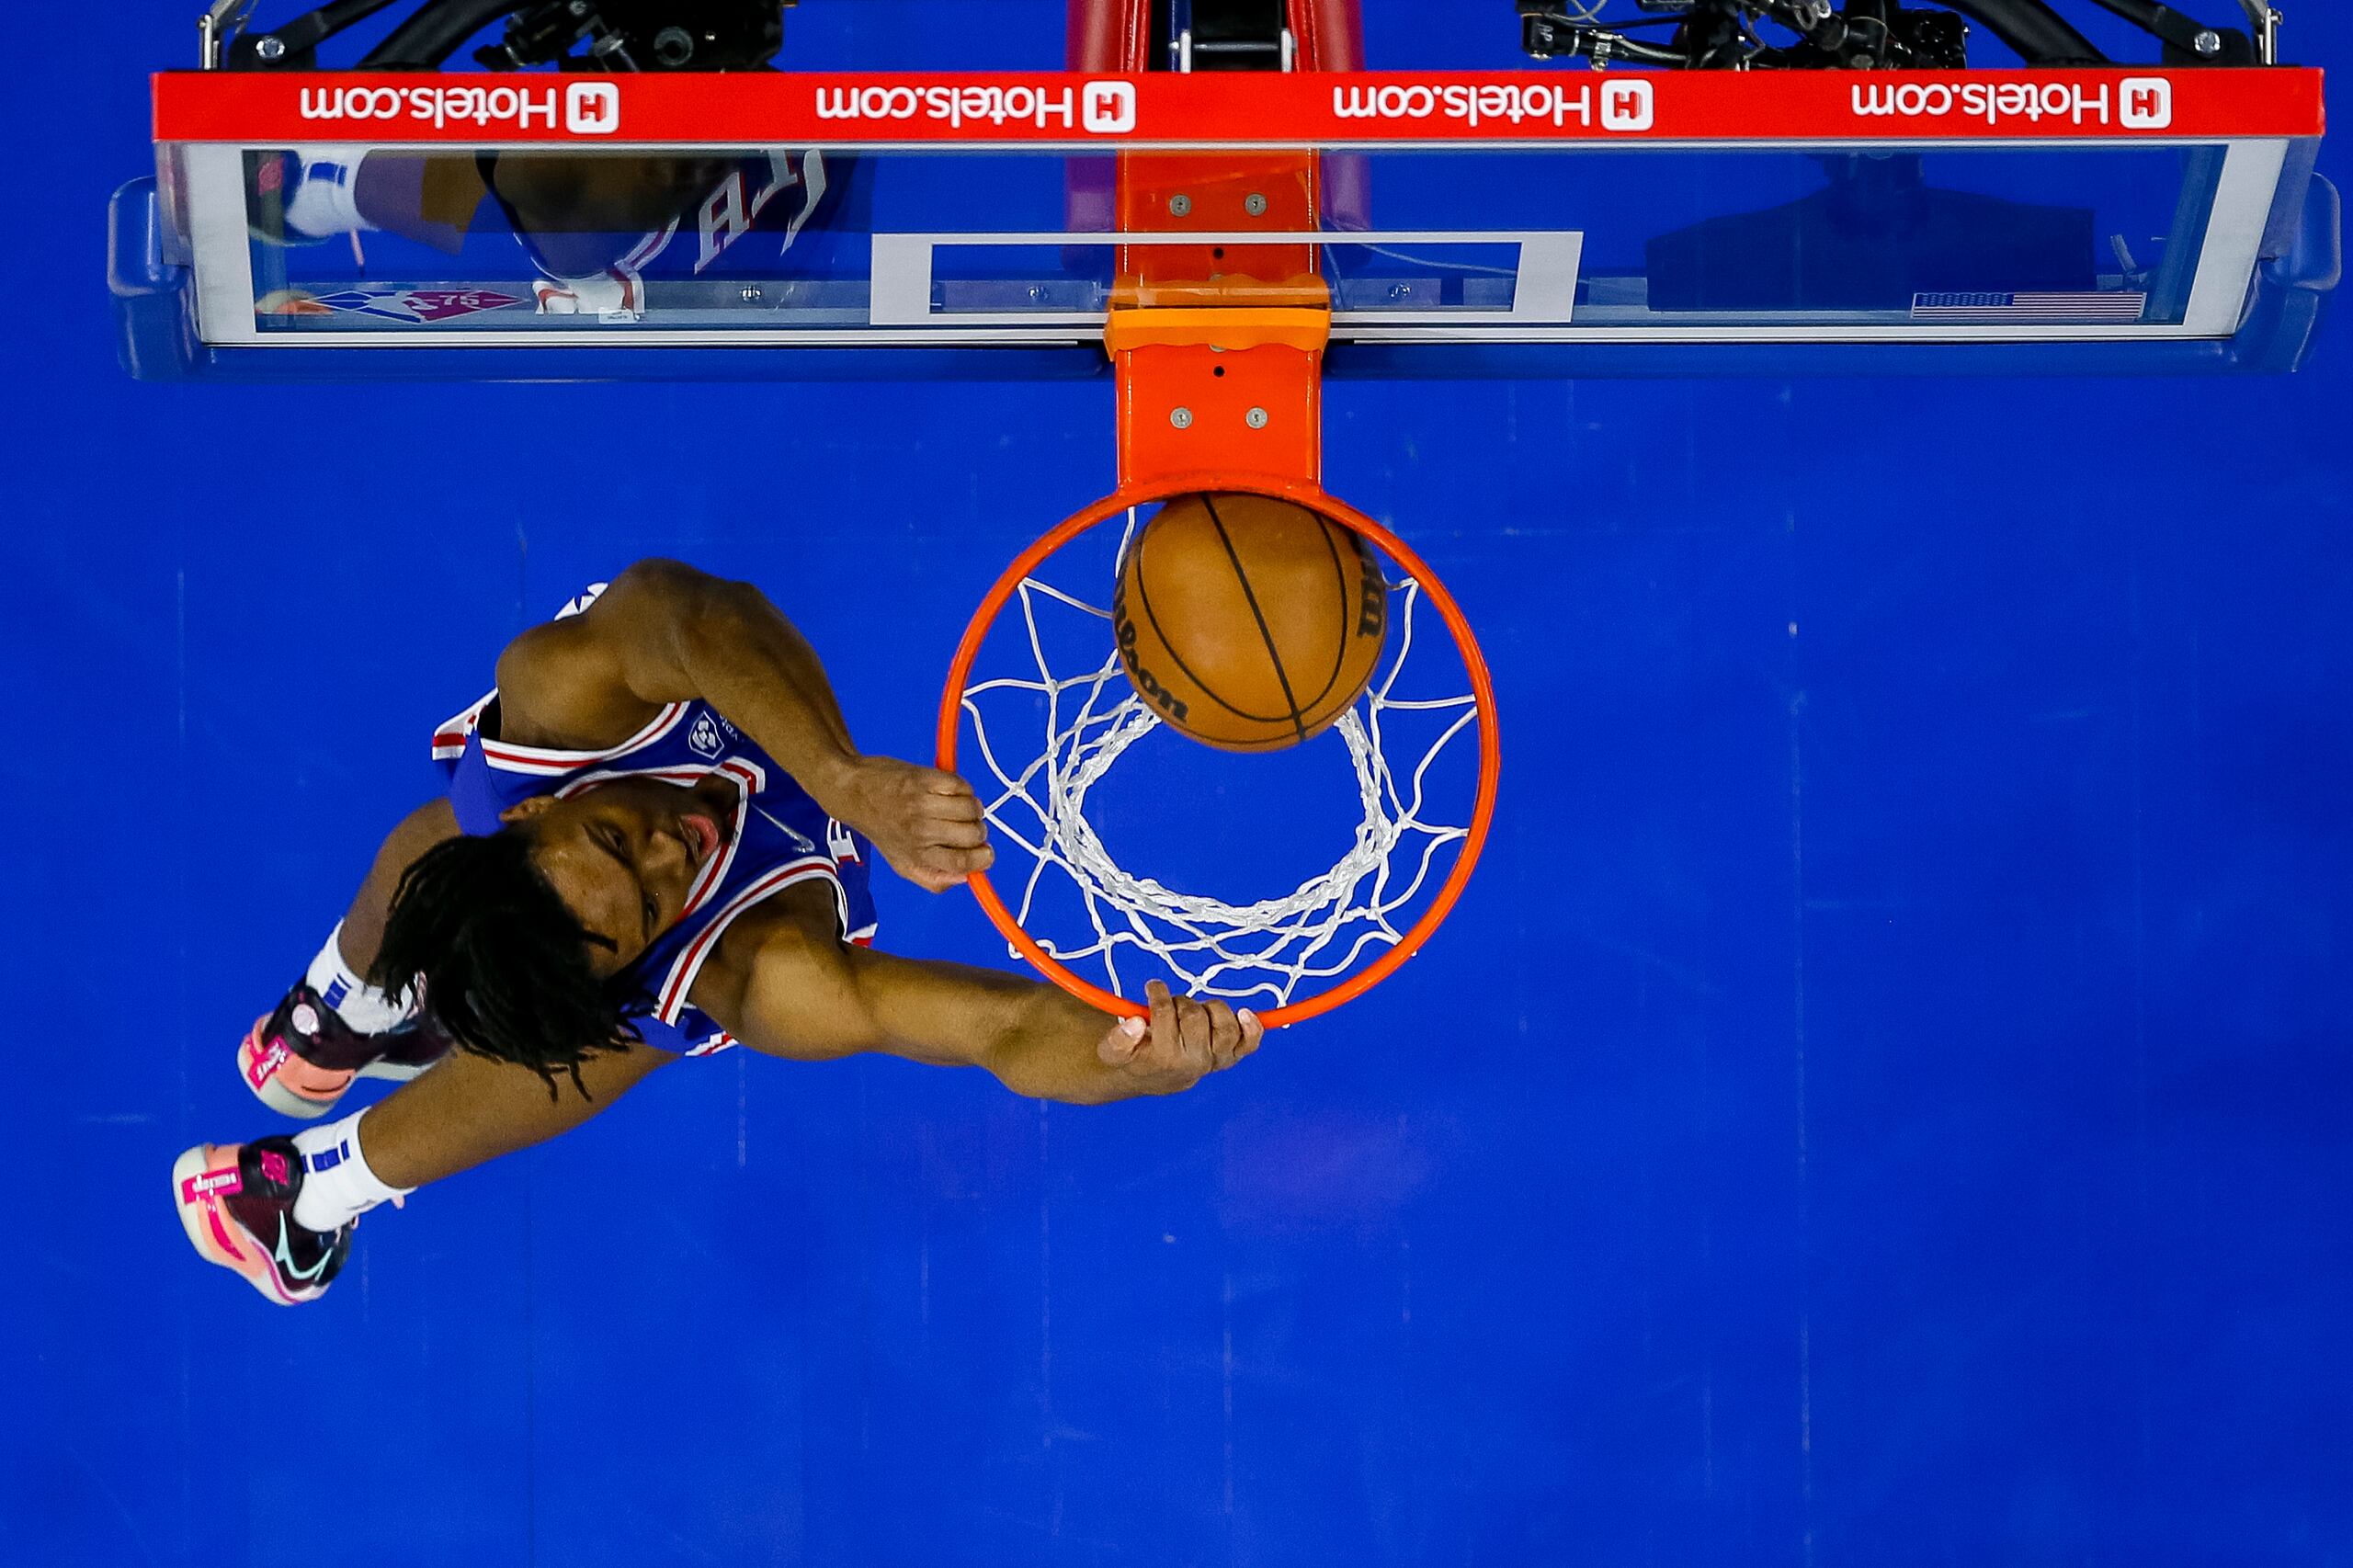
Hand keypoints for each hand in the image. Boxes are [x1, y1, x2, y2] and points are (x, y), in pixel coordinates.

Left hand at [829, 755, 992, 892]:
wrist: (852, 791)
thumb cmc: (879, 825)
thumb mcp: (900, 862)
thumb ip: (932, 878)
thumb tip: (965, 879)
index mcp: (917, 855)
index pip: (963, 863)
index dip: (983, 859)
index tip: (986, 852)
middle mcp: (920, 832)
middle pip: (972, 835)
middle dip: (979, 830)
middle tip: (969, 826)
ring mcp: (922, 804)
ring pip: (972, 809)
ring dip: (973, 808)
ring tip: (958, 807)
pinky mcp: (924, 779)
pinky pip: (962, 785)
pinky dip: (962, 788)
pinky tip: (949, 791)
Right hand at [1094, 980, 1262, 1094]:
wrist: (1158, 1077)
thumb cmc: (1137, 1057)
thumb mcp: (1113, 1052)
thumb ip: (1117, 1039)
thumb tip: (1136, 1022)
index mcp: (1165, 1058)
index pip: (1166, 1013)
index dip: (1158, 994)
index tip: (1153, 987)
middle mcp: (1195, 1060)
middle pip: (1194, 1015)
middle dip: (1180, 1002)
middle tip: (1172, 1006)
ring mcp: (1216, 1059)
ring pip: (1224, 1023)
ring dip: (1208, 1008)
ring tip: (1193, 1011)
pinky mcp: (1230, 1056)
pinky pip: (1249, 1042)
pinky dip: (1252, 1027)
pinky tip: (1247, 1014)